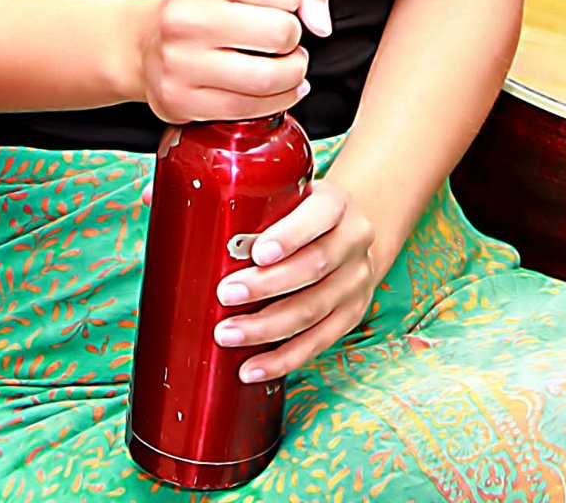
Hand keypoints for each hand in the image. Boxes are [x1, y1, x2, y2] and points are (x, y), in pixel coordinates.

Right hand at [134, 0, 331, 125]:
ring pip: (269, 77)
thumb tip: (320, 24)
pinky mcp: (181, 101)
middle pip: (282, 34)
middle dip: (295, 40)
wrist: (146, 41)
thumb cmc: (210, 3)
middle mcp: (187, 17)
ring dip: (293, 74)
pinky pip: (249, 109)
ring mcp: (180, 63)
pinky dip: (277, 101)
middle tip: (286, 41)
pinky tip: (278, 90)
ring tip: (287, 65)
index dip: (298, 0)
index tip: (285, 7)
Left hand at [212, 176, 379, 383]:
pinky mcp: (352, 314)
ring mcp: (356, 281)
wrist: (348, 236)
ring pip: (314, 309)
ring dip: (267, 327)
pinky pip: (318, 342)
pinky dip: (283, 358)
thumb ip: (261, 214)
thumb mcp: (290, 199)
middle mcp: (354, 240)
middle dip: (266, 285)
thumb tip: (209, 245)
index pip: (320, 214)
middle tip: (226, 294)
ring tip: (229, 334)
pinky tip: (254, 367)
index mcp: (337, 203)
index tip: (258, 252)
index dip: (290, 236)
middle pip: (314, 266)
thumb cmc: (303, 216)